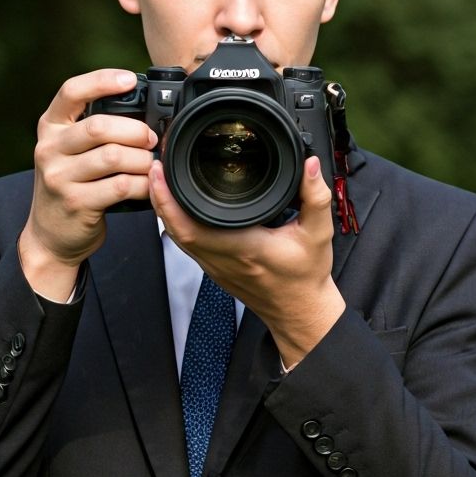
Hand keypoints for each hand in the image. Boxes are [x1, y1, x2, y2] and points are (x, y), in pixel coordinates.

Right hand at [18, 69, 157, 300]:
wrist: (50, 235)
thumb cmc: (70, 185)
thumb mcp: (70, 151)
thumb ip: (94, 130)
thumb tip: (145, 114)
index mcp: (50, 127)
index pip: (71, 92)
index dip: (102, 81)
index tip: (129, 79)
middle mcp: (49, 148)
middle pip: (98, 127)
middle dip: (135, 130)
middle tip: (152, 139)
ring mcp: (59, 177)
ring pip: (113, 157)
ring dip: (142, 159)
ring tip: (152, 164)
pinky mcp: (76, 202)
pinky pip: (120, 186)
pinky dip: (143, 184)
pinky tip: (148, 184)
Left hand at [150, 155, 345, 366]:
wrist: (300, 310)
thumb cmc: (306, 276)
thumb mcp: (319, 233)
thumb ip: (316, 197)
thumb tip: (311, 166)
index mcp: (246, 248)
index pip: (195, 226)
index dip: (171, 201)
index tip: (164, 172)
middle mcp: (225, 259)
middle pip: (176, 230)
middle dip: (160, 197)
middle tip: (156, 167)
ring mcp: (216, 268)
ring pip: (177, 238)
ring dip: (164, 210)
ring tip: (159, 181)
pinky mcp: (215, 270)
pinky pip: (186, 245)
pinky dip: (174, 223)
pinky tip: (174, 207)